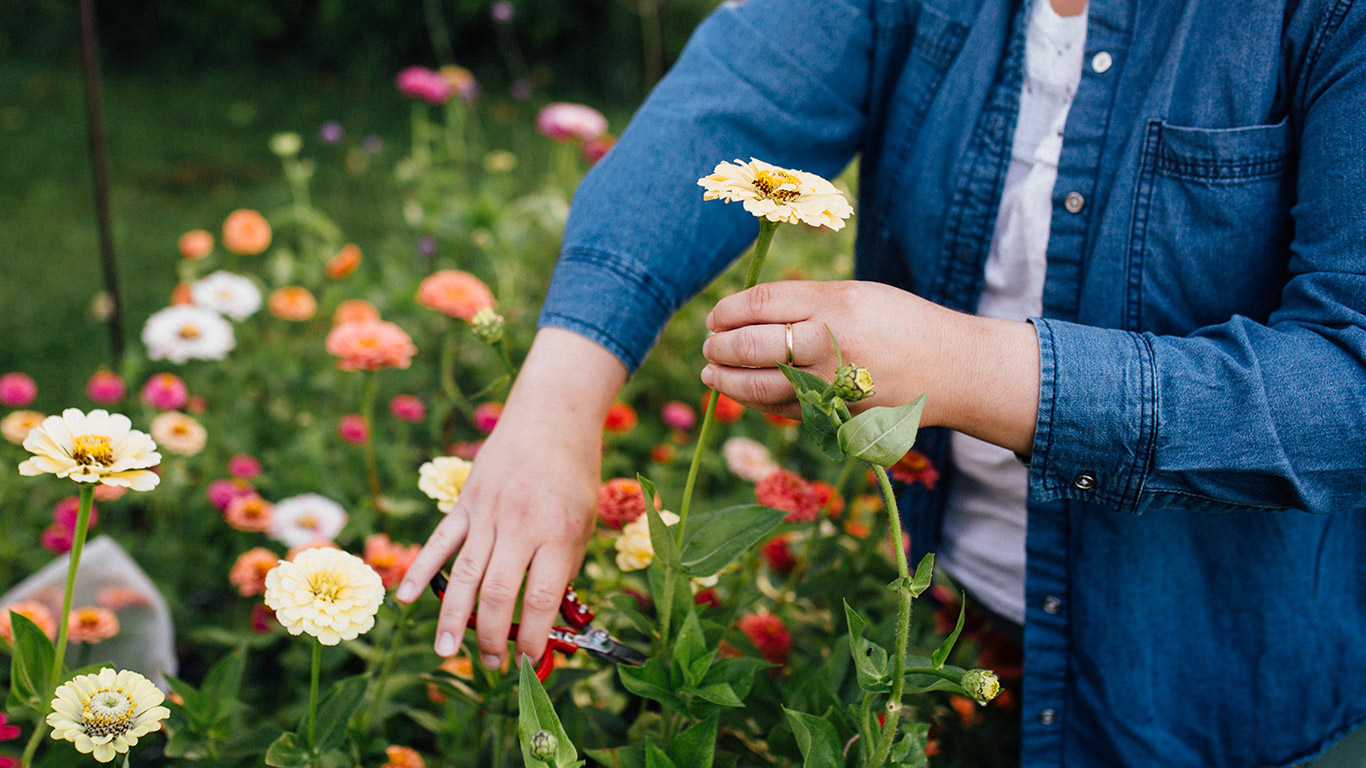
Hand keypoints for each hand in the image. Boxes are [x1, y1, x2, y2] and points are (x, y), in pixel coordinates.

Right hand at [397, 328, 626, 668]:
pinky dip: (420, 570)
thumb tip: (545, 611)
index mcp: (556, 534)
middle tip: (492, 664)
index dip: (532, 636)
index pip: (539, 598)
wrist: (551, 416)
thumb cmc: (574, 472)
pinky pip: (440, 541)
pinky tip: (405, 600)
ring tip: (447, 652)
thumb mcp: (584, 520)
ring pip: (463, 574)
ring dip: (452, 617)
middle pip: (497, 592)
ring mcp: (488, 513)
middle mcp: (520, 526)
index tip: (529, 659)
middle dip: (491, 636)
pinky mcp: (466, 502)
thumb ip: (564, 564)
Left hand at [700, 280, 1039, 454]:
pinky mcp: (836, 416)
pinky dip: (757, 400)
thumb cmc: (898, 322)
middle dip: (719, 346)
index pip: (760, 303)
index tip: (714, 317)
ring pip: (758, 386)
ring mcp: (832, 385)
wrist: (951, 368)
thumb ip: (802, 302)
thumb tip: (741, 314)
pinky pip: (782, 409)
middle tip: (709, 346)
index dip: (727, 311)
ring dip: (725, 380)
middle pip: (751, 345)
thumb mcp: (855, 295)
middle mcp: (830, 344)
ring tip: (711, 372)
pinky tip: (747, 391)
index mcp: (834, 304)